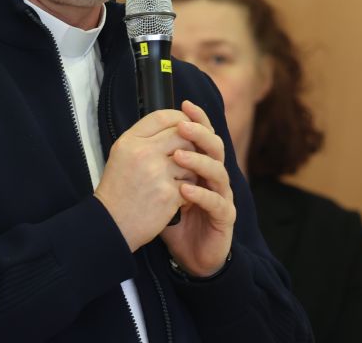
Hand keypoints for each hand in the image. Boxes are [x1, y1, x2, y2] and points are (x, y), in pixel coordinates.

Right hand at [94, 109, 195, 250]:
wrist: (111, 224)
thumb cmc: (118, 190)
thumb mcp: (122, 155)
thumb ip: (144, 139)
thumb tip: (174, 126)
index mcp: (130, 141)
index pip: (162, 116)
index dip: (179, 119)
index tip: (186, 127)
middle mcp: (143, 152)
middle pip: (182, 135)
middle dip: (191, 145)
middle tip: (189, 157)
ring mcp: (157, 173)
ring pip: (191, 159)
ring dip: (191, 171)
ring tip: (181, 181)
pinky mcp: (168, 193)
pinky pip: (191, 184)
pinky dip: (189, 192)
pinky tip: (179, 198)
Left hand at [160, 100, 234, 276]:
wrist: (191, 255)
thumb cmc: (177, 219)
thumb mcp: (163, 189)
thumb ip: (157, 166)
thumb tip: (137, 139)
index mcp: (203, 166)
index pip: (205, 136)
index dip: (199, 119)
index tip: (184, 104)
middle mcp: (216, 177)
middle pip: (216, 147)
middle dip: (200, 134)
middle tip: (182, 127)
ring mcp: (223, 196)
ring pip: (219, 172)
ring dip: (198, 162)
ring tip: (178, 157)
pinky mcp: (225, 218)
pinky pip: (217, 202)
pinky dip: (201, 195)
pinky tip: (185, 191)